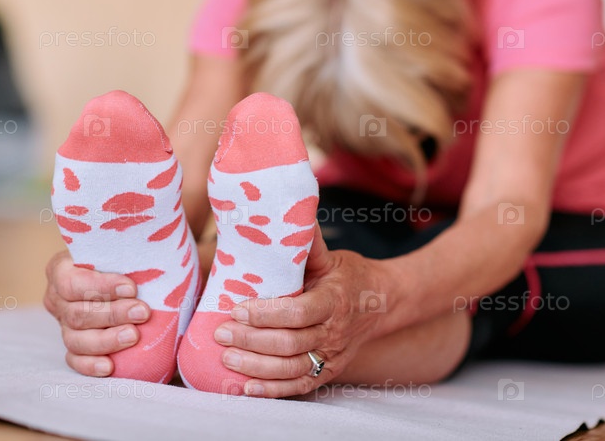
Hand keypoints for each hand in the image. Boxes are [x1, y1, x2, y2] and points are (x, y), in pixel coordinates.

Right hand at [43, 251, 149, 375]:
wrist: (128, 278)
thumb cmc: (127, 258)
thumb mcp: (124, 248)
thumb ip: (129, 251)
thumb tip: (156, 256)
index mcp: (61, 269)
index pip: (71, 282)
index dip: (100, 287)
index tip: (132, 288)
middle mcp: (57, 298)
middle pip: (77, 313)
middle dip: (112, 314)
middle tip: (143, 312)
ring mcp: (63, 324)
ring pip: (76, 339)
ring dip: (106, 340)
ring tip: (134, 336)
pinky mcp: (73, 346)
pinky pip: (75, 360)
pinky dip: (91, 365)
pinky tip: (110, 366)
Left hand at [213, 226, 385, 397]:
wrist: (382, 303)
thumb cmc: (349, 276)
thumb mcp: (331, 257)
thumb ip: (306, 244)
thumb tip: (285, 213)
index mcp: (333, 300)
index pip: (298, 312)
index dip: (265, 314)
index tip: (237, 308)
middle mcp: (334, 332)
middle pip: (290, 344)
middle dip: (251, 341)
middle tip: (222, 333)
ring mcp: (333, 356)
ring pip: (291, 368)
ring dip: (256, 367)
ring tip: (226, 358)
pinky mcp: (329, 371)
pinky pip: (299, 385)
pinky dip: (272, 390)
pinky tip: (246, 388)